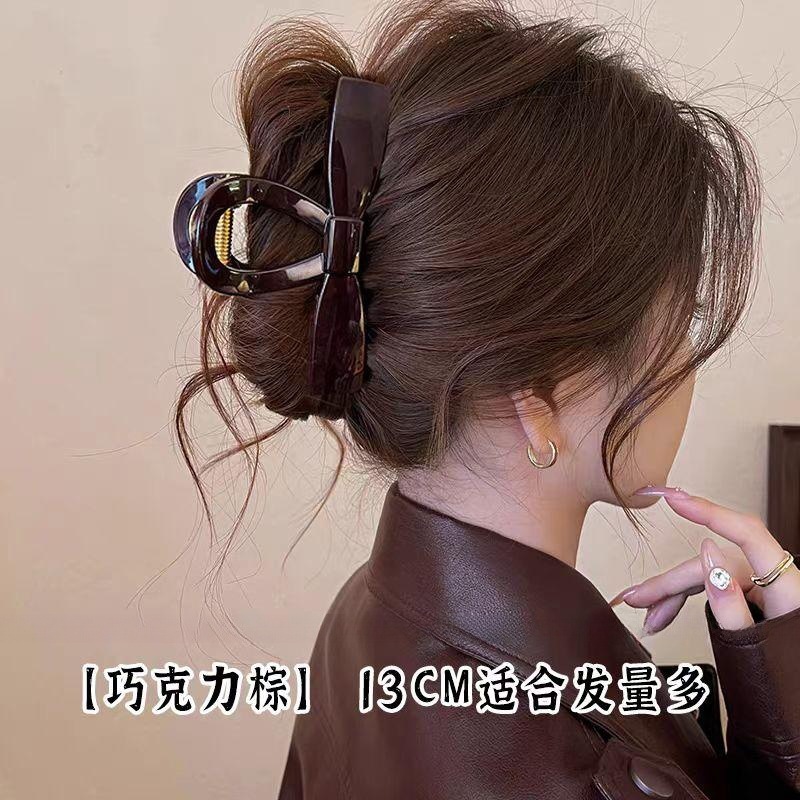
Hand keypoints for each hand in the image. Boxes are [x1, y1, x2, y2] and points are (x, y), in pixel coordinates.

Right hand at [609, 486, 799, 632]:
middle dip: (668, 583)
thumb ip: (730, 603)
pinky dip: (685, 600)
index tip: (675, 499)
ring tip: (645, 615)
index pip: (746, 533)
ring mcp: (761, 587)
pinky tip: (664, 614)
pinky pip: (712, 588)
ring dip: (671, 594)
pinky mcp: (751, 597)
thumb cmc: (789, 686)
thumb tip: (706, 551)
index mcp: (786, 587)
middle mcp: (773, 579)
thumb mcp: (757, 649)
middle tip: (635, 598)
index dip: (708, 511)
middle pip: (711, 564)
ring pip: (706, 576)